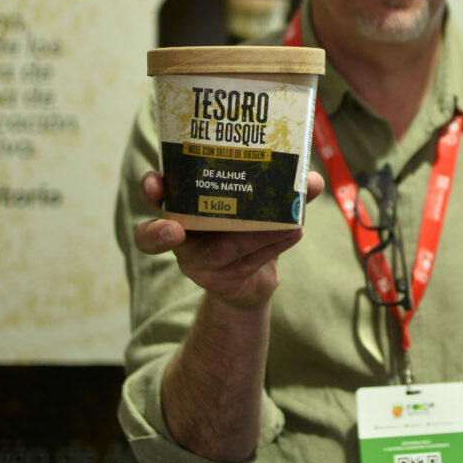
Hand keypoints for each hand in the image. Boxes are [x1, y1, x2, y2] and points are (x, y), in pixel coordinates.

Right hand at [134, 170, 326, 308]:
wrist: (255, 279)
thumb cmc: (251, 227)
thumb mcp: (265, 202)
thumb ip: (287, 188)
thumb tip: (311, 180)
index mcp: (184, 204)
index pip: (156, 194)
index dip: (151, 188)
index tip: (157, 183)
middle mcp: (182, 235)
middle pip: (154, 238)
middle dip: (159, 233)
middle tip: (174, 230)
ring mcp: (197, 263)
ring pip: (215, 253)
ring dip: (252, 235)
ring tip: (285, 223)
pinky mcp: (219, 282)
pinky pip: (243, 265)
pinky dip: (272, 247)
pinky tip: (295, 233)